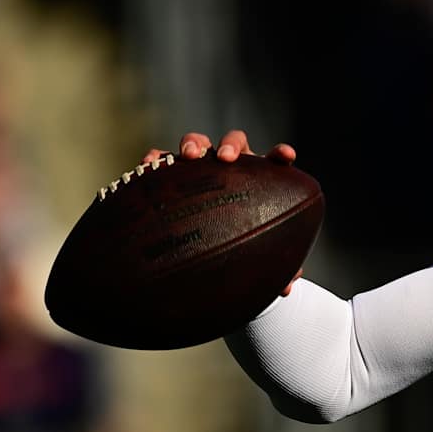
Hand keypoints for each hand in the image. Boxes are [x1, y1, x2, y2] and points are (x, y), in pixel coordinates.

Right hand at [143, 130, 303, 294]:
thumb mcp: (258, 255)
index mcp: (258, 181)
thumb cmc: (241, 246)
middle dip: (230, 146)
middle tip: (226, 159)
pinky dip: (155, 159)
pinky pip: (161, 162)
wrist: (207, 248)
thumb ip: (275, 268)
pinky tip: (147, 165)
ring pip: (197, 144)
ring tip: (188, 156)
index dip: (280, 155)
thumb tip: (286, 287)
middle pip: (233, 144)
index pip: (273, 161)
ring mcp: (200, 168)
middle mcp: (230, 168)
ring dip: (193, 144)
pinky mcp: (172, 174)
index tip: (285, 157)